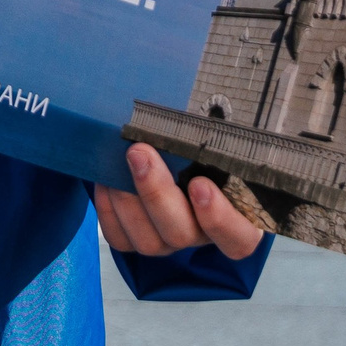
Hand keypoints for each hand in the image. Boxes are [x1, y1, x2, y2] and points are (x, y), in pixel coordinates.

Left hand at [93, 143, 264, 260]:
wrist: (174, 148)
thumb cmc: (208, 142)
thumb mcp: (222, 137)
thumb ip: (221, 134)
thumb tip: (210, 104)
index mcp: (237, 217)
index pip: (239, 238)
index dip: (220, 218)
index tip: (200, 185)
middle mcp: (202, 235)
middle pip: (182, 234)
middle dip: (156, 194)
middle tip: (140, 152)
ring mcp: (169, 241)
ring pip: (148, 241)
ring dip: (128, 200)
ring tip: (121, 159)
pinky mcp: (138, 240)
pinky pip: (121, 239)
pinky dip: (110, 210)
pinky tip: (106, 179)